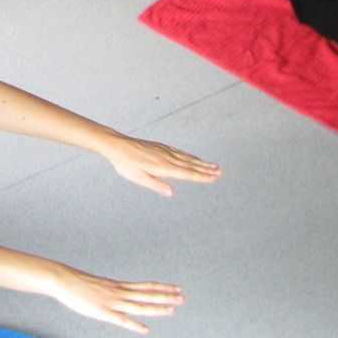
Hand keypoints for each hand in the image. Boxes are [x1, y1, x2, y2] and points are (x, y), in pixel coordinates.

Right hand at [51, 266, 183, 333]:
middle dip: (166, 297)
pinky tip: (145, 330)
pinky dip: (134, 325)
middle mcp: (119, 293)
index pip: (145, 287)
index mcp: (118, 286)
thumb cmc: (78, 283)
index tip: (176, 288)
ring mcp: (112, 302)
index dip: (162, 288)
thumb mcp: (99, 285)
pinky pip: (121, 320)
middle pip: (147, 295)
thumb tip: (117, 293)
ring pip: (139, 306)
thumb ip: (110, 291)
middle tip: (182, 297)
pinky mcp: (103, 312)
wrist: (63, 280)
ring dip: (156, 308)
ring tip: (172, 310)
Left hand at [102, 136, 221, 197]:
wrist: (117, 145)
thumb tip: (171, 193)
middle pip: (190, 165)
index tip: (214, 178)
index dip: (201, 176)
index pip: (186, 173)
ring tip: (213, 165)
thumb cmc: (125, 164)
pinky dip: (189, 156)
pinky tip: (193, 158)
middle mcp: (166, 158)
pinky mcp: (160, 147)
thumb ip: (155, 185)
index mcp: (162, 167)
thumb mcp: (138, 177)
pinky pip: (179, 152)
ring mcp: (164, 151)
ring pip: (186, 158)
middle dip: (206, 169)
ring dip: (200, 162)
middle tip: (220, 171)